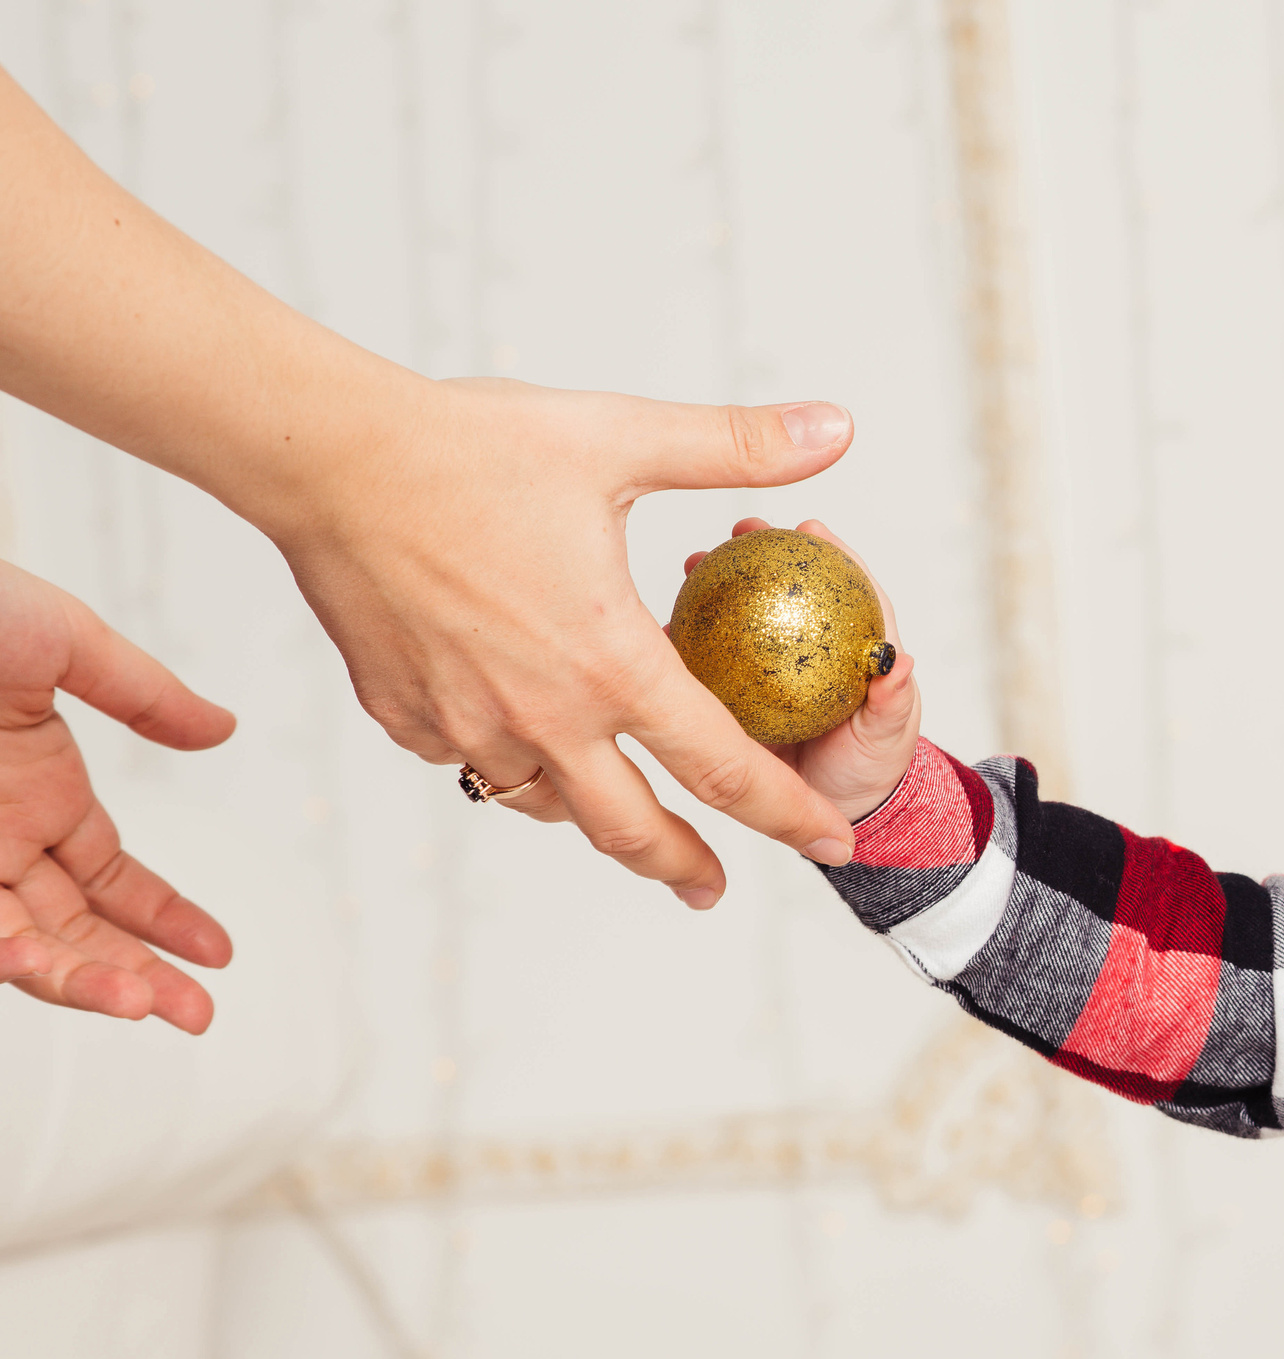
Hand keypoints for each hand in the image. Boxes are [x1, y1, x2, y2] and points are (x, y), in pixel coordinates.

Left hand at [0, 561, 235, 1032]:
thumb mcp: (61, 639)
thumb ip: (144, 693)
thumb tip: (221, 729)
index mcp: (40, 791)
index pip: (113, 881)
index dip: (167, 920)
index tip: (217, 955)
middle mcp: (0, 837)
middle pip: (77, 932)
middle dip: (140, 977)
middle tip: (197, 1015)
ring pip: (25, 947)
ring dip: (82, 982)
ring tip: (138, 1002)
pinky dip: (10, 955)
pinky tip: (42, 963)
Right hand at [270, 380, 863, 908]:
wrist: (326, 458)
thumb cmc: (471, 445)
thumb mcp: (621, 438)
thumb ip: (737, 445)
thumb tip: (837, 426)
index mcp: (609, 662)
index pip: (724, 768)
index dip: (789, 814)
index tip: (832, 843)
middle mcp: (540, 714)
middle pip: (630, 829)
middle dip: (681, 865)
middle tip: (710, 886)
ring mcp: (465, 723)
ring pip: (543, 801)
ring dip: (589, 813)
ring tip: (620, 813)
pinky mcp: (404, 714)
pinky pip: (468, 761)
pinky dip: (507, 760)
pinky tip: (519, 736)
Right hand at [680, 518, 921, 825]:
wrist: (833, 816)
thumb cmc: (871, 765)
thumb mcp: (887, 735)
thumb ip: (892, 700)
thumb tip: (898, 661)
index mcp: (850, 645)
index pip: (845, 585)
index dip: (829, 551)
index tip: (809, 526)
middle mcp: (804, 646)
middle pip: (784, 587)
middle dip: (761, 551)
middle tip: (739, 529)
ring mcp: (766, 667)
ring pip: (740, 616)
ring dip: (717, 586)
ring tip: (694, 564)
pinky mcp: (733, 694)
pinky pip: (709, 663)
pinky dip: (687, 643)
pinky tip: (662, 628)